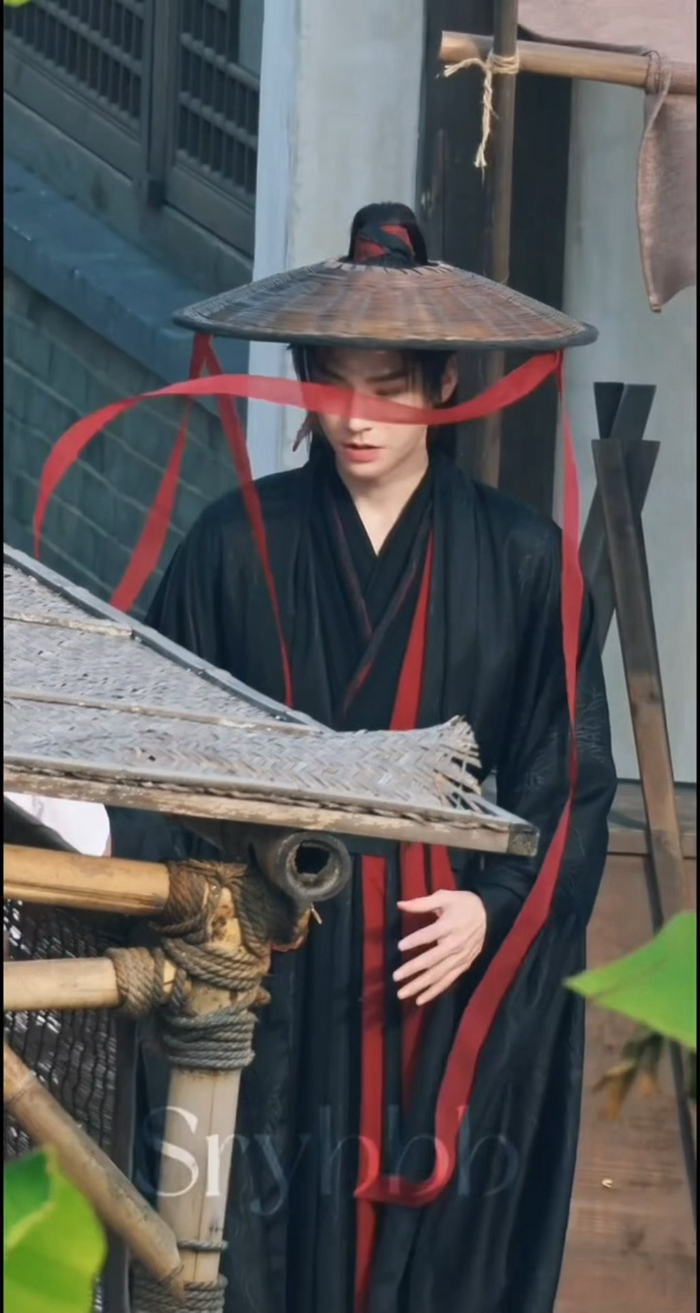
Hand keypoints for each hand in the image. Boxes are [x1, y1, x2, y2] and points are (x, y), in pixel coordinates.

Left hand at [393, 890, 486, 1005]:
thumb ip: (421, 903)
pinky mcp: (464, 966)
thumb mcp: (444, 897)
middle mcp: (456, 944)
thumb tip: (399, 904)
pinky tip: (420, 1000)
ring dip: (420, 986)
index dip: (415, 940)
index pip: (430, 935)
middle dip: (413, 969)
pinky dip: (434, 991)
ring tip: (402, 993)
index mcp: (450, 925)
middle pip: (432, 959)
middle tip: (395, 977)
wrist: (489, 914)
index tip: (399, 946)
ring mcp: (461, 958)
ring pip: (438, 975)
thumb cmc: (462, 904)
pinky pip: (448, 981)